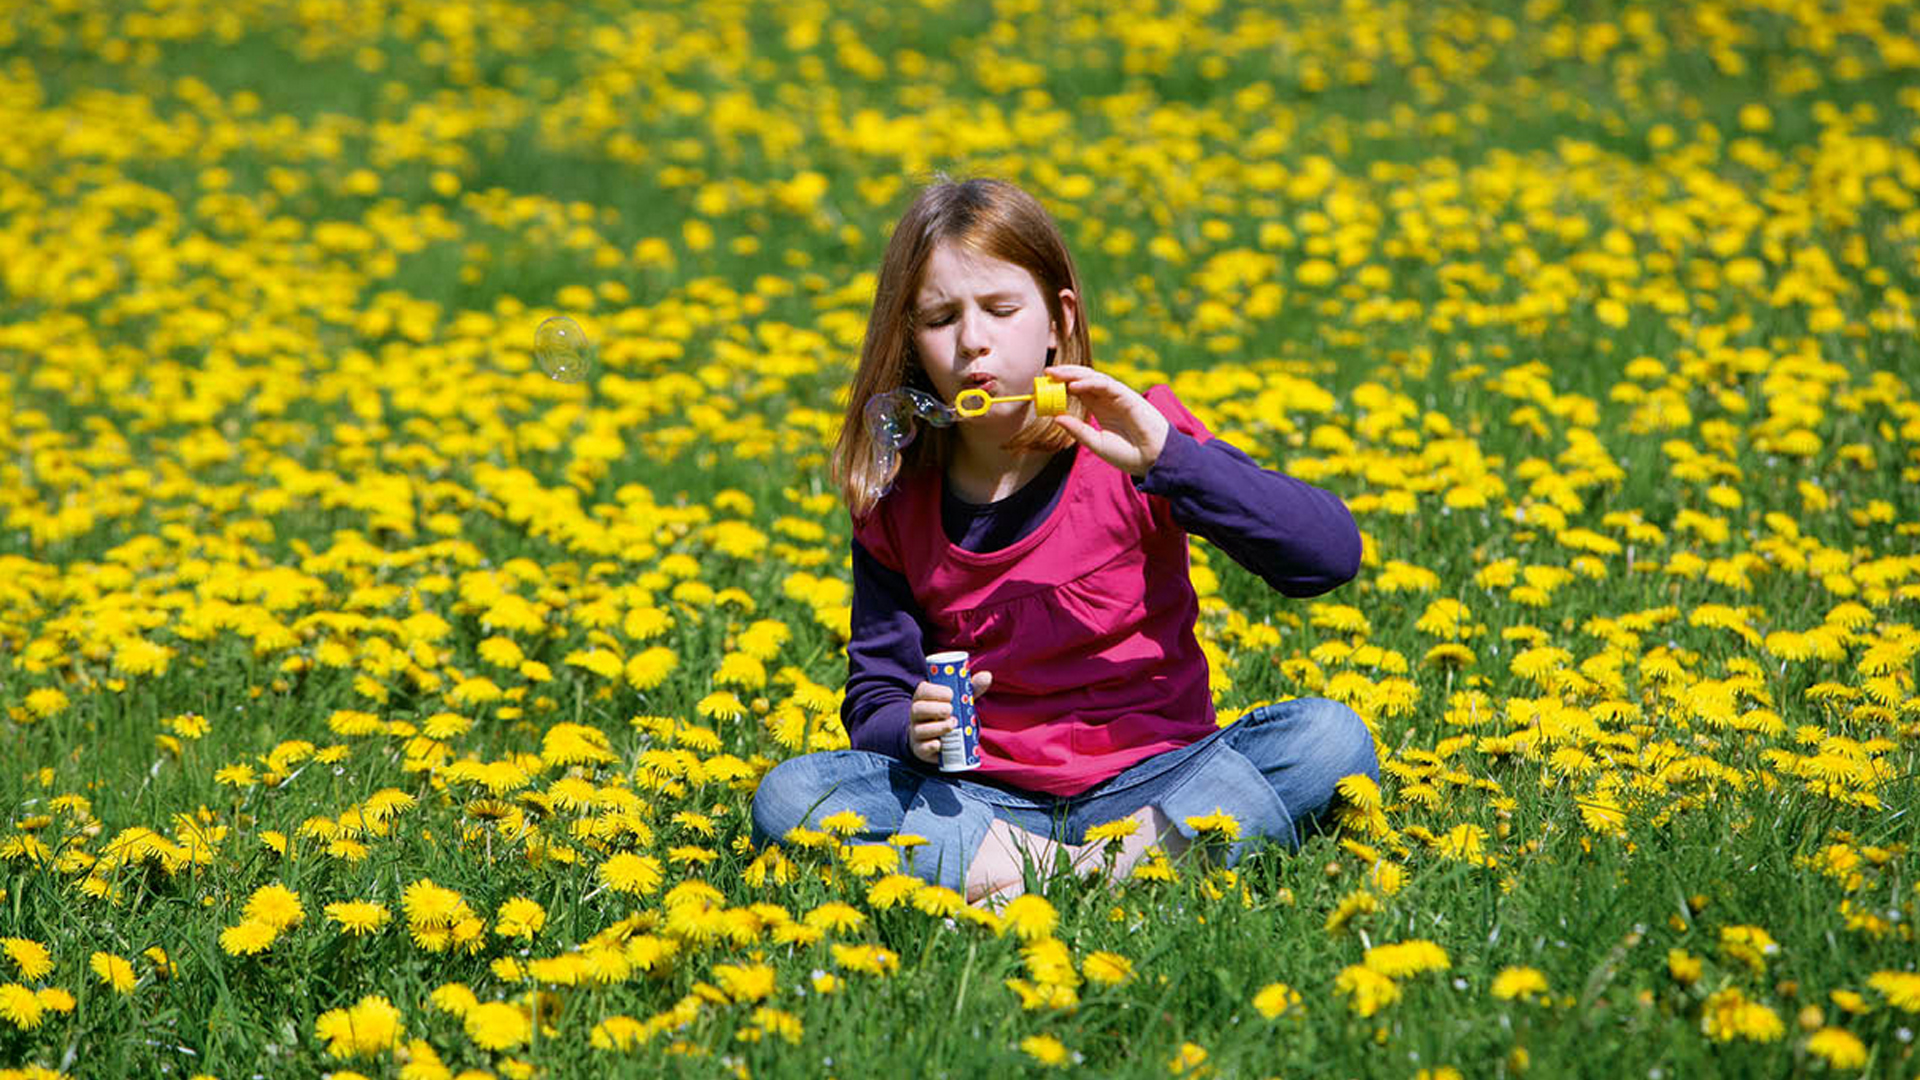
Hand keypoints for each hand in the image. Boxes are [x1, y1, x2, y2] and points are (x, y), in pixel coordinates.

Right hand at [908, 669, 991, 764]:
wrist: (939, 738)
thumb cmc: (949, 714)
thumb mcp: (960, 701)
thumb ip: (971, 689)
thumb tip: (987, 676)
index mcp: (923, 699)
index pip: (923, 691)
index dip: (935, 691)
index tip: (950, 694)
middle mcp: (916, 715)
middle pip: (918, 709)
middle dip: (936, 709)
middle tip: (951, 710)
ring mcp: (917, 732)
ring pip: (920, 729)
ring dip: (937, 727)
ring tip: (953, 724)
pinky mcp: (920, 749)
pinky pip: (921, 748)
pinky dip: (930, 746)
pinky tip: (940, 744)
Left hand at [1044, 364, 1169, 476]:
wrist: (1153, 461)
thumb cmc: (1128, 454)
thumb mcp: (1096, 444)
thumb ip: (1078, 430)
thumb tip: (1055, 417)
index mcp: (1100, 408)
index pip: (1078, 391)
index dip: (1061, 386)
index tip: (1043, 385)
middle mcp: (1108, 399)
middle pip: (1083, 380)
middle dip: (1065, 374)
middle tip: (1046, 372)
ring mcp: (1118, 396)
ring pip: (1094, 377)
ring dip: (1074, 374)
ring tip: (1055, 374)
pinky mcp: (1128, 396)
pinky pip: (1107, 385)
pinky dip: (1090, 383)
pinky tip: (1074, 386)